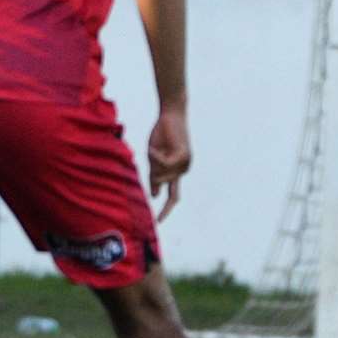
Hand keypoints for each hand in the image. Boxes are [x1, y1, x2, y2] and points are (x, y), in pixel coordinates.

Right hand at [147, 106, 190, 222]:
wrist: (171, 115)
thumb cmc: (161, 135)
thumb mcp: (154, 159)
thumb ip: (155, 176)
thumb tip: (154, 196)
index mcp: (177, 172)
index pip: (173, 196)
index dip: (166, 209)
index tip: (159, 222)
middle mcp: (183, 170)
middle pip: (160, 183)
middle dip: (151, 172)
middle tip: (153, 153)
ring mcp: (185, 164)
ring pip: (161, 174)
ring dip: (153, 163)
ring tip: (157, 147)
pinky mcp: (183, 156)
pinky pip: (164, 164)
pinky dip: (156, 157)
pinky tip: (155, 148)